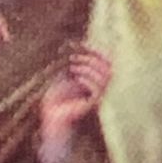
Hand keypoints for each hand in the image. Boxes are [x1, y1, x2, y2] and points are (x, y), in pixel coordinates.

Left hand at [37, 47, 112, 162]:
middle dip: (92, 58)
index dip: (96, 50)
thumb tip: (76, 45)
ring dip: (89, 68)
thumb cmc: (56, 99)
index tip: (82, 43)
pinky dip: (89, 80)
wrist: (53, 119)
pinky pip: (99, 90)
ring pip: (105, 76)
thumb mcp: (63, 76)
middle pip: (108, 66)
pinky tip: (77, 77)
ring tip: (73, 66)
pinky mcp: (94, 105)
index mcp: (95, 79)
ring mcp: (98, 96)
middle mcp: (100, 87)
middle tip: (73, 57)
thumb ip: (73, 63)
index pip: (104, 60)